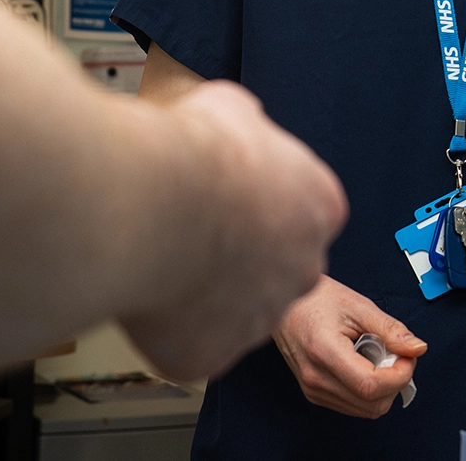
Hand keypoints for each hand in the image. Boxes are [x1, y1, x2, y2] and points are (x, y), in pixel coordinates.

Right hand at [121, 81, 346, 381]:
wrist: (146, 205)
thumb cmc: (190, 155)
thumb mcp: (233, 109)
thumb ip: (249, 133)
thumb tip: (240, 130)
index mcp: (319, 208)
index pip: (301, 214)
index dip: (257, 204)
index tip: (225, 197)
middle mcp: (303, 269)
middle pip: (274, 268)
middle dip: (238, 255)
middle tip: (191, 232)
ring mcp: (262, 318)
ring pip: (234, 311)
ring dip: (204, 291)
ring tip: (163, 257)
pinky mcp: (216, 356)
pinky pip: (194, 344)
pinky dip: (169, 325)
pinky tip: (148, 289)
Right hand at [273, 275, 425, 417]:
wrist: (286, 303)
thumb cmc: (315, 299)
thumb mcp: (358, 306)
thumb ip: (390, 329)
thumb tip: (417, 348)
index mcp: (324, 352)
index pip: (371, 386)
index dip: (400, 375)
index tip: (408, 356)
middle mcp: (316, 378)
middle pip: (372, 404)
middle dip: (395, 383)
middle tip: (396, 354)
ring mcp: (314, 389)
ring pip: (365, 410)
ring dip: (383, 389)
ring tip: (378, 357)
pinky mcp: (315, 393)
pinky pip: (353, 405)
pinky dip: (369, 391)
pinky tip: (365, 365)